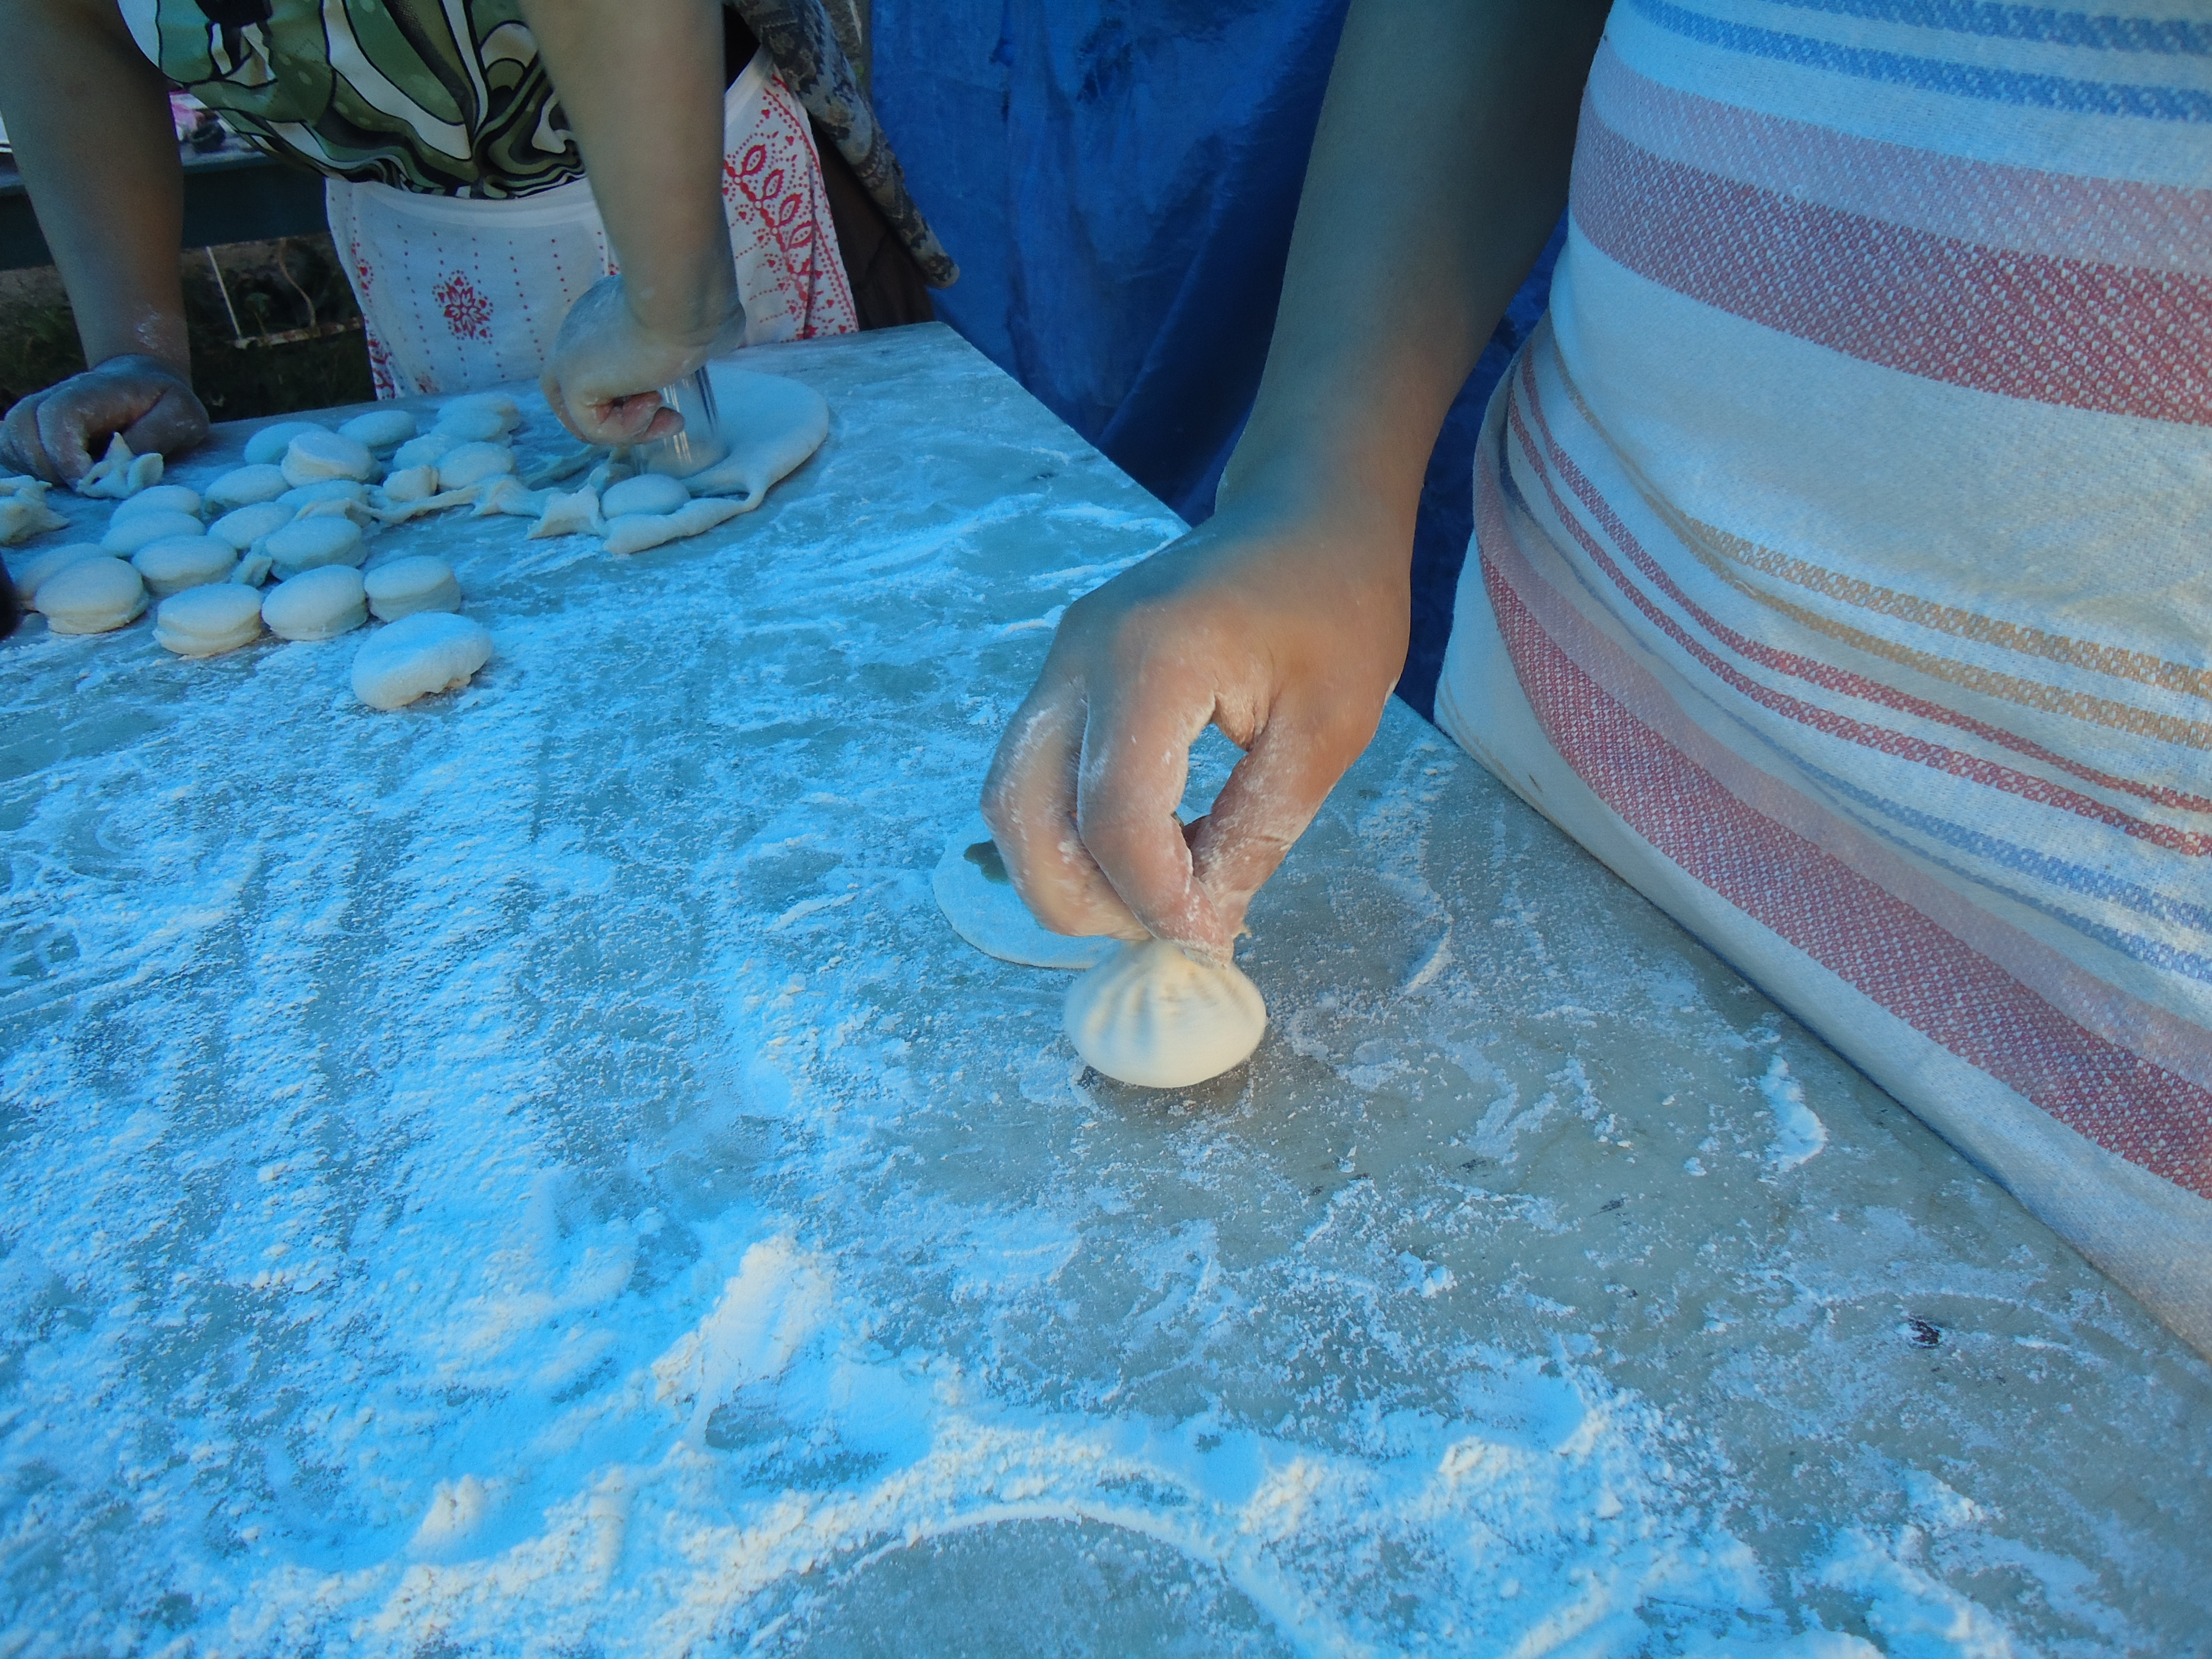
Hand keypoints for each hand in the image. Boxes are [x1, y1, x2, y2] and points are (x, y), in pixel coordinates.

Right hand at [0, 354, 206, 483]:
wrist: (145, 383)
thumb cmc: (165, 403)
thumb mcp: (180, 415)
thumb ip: (156, 436)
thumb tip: (127, 466)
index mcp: (93, 392)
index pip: (58, 417)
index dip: (66, 454)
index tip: (90, 482)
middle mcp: (57, 396)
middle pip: (23, 427)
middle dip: (49, 467)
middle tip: (84, 488)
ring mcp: (41, 410)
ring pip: (12, 438)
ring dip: (35, 469)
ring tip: (73, 485)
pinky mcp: (35, 427)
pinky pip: (13, 448)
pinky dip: (28, 468)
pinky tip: (60, 480)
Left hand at [539, 273, 745, 446]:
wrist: (685, 297)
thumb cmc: (696, 307)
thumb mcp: (694, 328)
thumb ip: (687, 339)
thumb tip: (711, 344)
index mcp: (601, 320)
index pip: (599, 373)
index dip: (631, 402)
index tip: (669, 402)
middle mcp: (578, 337)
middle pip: (586, 402)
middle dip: (629, 424)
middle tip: (671, 418)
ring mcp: (570, 358)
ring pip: (590, 421)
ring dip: (637, 429)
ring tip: (670, 416)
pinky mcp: (572, 380)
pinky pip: (594, 428)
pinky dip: (630, 428)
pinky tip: (655, 400)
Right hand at [981, 484, 1410, 966]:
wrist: (1307, 513)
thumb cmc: (1336, 606)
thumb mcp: (1327, 731)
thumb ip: (1255, 832)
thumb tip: (1203, 928)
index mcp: (1152, 659)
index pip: (1114, 814)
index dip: (1152, 898)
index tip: (1209, 938)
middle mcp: (1080, 657)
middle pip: (1023, 815)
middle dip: (1083, 900)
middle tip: (1168, 929)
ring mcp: (1060, 662)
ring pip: (1012, 800)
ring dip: (1067, 871)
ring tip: (1155, 898)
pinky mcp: (1064, 675)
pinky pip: (1036, 774)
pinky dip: (1073, 831)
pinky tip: (1148, 852)